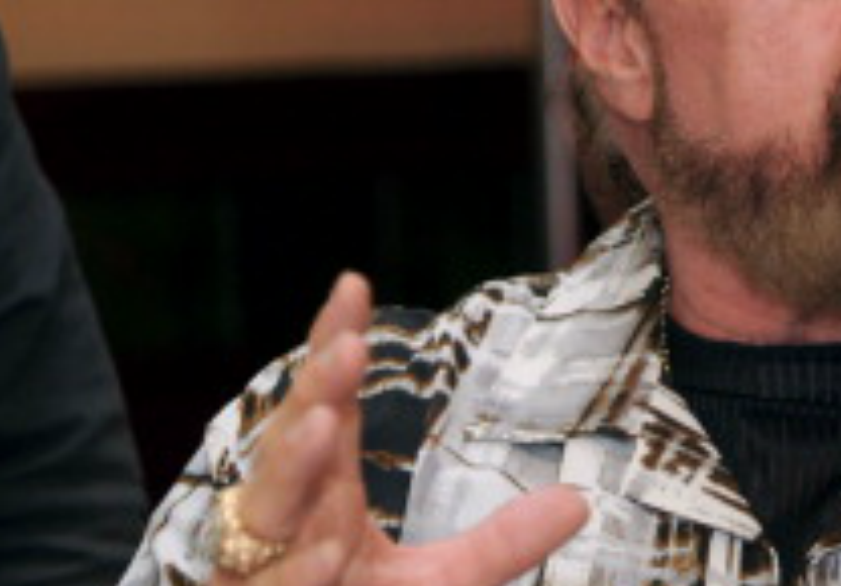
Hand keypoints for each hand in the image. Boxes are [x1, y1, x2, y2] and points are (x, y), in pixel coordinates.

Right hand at [210, 273, 588, 584]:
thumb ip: (502, 544)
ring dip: (294, 464)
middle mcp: (288, 518)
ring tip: (325, 423)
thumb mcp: (441, 584)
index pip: (328, 403)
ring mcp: (261, 567)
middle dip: (316, 393)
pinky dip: (300, 570)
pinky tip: (330, 548)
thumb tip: (579, 502)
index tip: (353, 283)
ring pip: (268, 508)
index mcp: (324, 491)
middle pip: (292, 441)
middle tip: (348, 348)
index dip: (334, 343)